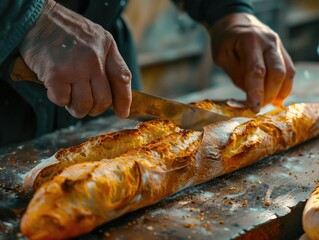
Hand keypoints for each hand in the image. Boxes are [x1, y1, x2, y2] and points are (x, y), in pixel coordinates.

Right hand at [19, 0, 131, 117]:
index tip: (122, 113)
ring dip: (77, 108)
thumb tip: (121, 101)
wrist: (38, 20)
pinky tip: (57, 88)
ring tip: (71, 96)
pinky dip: (60, 100)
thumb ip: (113, 63)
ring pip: (84, 105)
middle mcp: (93, 60)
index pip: (122, 79)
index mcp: (106, 49)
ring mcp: (75, 68)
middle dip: (95, 108)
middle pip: (104, 100)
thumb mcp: (99, 39)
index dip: (124, 101)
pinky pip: (63, 101)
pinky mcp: (55, 75)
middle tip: (86, 103)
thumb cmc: (69, 32)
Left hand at [208, 13, 294, 111]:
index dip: (256, 92)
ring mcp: (278, 45)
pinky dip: (284, 86)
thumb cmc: (225, 41)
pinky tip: (275, 96)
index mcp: (249, 41)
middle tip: (258, 107)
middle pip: (277, 72)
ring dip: (279, 92)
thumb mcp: (222, 57)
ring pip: (288, 72)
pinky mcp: (282, 51)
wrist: (235, 22)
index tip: (254, 108)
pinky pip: (289, 70)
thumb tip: (252, 94)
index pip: (256, 70)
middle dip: (269, 94)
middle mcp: (268, 41)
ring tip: (267, 103)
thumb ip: (237, 74)